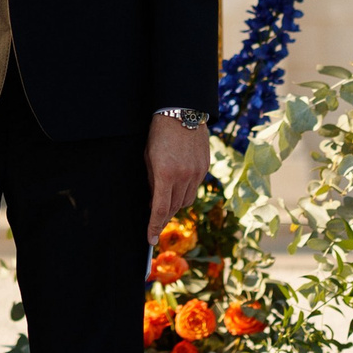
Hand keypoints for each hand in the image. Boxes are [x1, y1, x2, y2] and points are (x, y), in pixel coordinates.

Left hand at [146, 114, 207, 243]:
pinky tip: (178, 185)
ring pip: (186, 201)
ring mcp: (196, 173)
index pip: (159, 210)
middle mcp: (183, 176)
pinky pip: (194, 188)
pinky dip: (185, 191)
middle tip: (155, 221)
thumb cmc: (159, 134)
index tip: (150, 239)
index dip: (154, 227)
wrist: (182, 112)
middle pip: (173, 208)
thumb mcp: (148, 158)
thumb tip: (153, 203)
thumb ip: (152, 182)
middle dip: (163, 217)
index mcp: (165, 174)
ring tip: (166, 199)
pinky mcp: (204, 168)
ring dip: (175, 204)